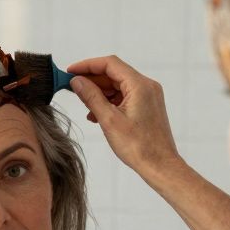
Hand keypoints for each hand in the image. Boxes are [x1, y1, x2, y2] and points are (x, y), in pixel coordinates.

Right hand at [65, 55, 184, 177]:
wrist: (159, 165)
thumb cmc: (138, 146)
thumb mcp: (109, 120)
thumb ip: (91, 97)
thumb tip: (77, 81)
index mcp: (139, 85)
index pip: (109, 64)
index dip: (87, 65)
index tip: (70, 71)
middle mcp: (146, 86)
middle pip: (113, 73)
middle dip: (92, 79)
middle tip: (72, 87)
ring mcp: (147, 96)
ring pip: (118, 85)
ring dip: (99, 92)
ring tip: (83, 103)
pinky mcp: (146, 106)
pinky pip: (124, 96)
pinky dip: (108, 101)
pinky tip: (96, 113)